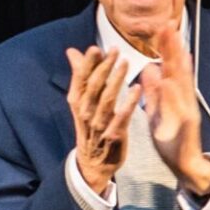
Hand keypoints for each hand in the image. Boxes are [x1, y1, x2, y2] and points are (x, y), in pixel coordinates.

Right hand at [64, 46, 134, 193]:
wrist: (93, 162)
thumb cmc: (90, 124)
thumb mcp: (81, 101)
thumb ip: (80, 75)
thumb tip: (72, 51)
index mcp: (76, 101)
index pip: (81, 78)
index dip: (88, 63)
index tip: (96, 48)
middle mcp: (85, 111)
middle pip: (94, 86)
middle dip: (104, 67)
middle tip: (115, 50)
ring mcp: (99, 124)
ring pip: (107, 98)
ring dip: (117, 79)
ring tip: (126, 62)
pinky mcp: (114, 135)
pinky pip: (122, 116)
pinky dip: (129, 102)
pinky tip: (137, 88)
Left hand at [142, 20, 209, 198]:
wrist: (184, 165)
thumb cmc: (170, 140)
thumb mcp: (156, 112)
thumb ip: (152, 91)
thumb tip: (149, 68)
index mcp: (174, 95)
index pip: (170, 65)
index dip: (166, 46)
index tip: (161, 26)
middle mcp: (183, 98)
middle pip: (178, 68)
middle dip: (173, 46)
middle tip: (169, 24)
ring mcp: (187, 110)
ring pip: (182, 82)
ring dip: (178, 62)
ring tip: (173, 43)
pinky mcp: (187, 124)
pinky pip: (179, 106)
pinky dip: (173, 93)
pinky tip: (168, 80)